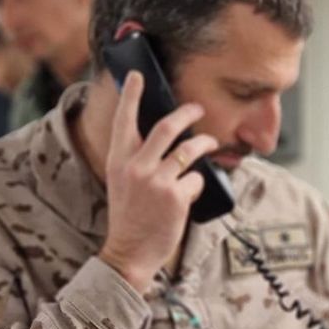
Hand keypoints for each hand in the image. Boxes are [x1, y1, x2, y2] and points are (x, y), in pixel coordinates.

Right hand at [98, 71, 219, 294]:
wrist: (129, 252)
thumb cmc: (129, 216)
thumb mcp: (122, 182)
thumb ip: (136, 160)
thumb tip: (163, 139)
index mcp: (118, 161)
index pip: (124, 120)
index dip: (132, 95)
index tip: (138, 76)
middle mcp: (136, 166)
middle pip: (166, 127)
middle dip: (187, 113)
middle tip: (197, 108)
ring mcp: (157, 181)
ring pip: (189, 150)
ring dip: (204, 143)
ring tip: (210, 143)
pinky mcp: (176, 196)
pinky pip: (197, 179)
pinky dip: (198, 185)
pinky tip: (191, 194)